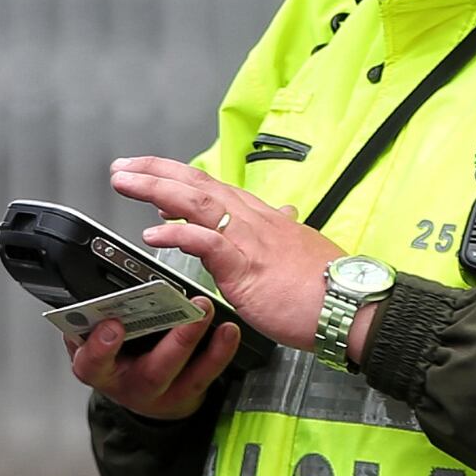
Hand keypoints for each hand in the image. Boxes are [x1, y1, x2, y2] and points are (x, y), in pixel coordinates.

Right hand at [65, 297, 241, 421]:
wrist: (142, 396)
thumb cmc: (115, 361)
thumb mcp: (90, 345)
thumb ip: (87, 325)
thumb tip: (89, 292)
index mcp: (100, 372)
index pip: (93, 364)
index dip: (101, 347)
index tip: (113, 324)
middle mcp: (131, 387)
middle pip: (151, 371)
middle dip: (172, 340)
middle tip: (185, 307)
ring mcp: (163, 394)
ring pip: (184, 374)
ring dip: (197, 339)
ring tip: (205, 310)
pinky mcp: (188, 393)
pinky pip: (206, 375)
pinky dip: (220, 351)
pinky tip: (227, 330)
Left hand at [110, 156, 345, 350]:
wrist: (354, 307)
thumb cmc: (326, 286)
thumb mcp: (301, 248)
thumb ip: (284, 230)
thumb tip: (286, 212)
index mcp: (261, 217)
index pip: (211, 187)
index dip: (177, 177)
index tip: (149, 172)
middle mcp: (252, 219)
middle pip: (197, 184)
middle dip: (155, 171)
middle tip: (121, 168)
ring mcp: (249, 239)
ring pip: (196, 202)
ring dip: (156, 189)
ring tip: (125, 183)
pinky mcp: (247, 266)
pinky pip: (206, 242)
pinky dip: (178, 234)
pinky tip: (153, 234)